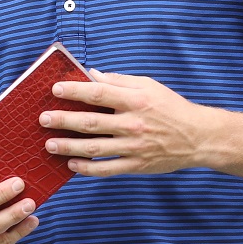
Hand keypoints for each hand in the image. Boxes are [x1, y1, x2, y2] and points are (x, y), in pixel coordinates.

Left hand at [41, 70, 214, 175]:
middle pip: (92, 122)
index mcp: (136, 101)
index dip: (75, 91)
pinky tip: (71, 165)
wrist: (200, 137)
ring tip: (49, 144)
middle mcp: (133, 124)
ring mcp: (135, 147)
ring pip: (95, 148)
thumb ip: (118, 80)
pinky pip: (108, 169)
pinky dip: (88, 168)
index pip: (99, 94)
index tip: (55, 90)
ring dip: (69, 146)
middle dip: (63, 120)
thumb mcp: (148, 86)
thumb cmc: (171, 107)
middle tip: (42, 119)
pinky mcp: (137, 165)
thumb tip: (90, 74)